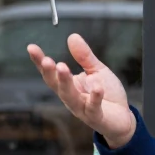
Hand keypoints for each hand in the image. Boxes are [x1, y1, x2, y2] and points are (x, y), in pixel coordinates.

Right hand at [28, 34, 135, 148]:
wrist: (122, 118)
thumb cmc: (107, 94)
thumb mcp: (96, 70)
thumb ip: (84, 56)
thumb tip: (72, 36)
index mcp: (69, 86)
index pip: (51, 73)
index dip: (40, 62)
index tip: (31, 48)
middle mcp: (72, 98)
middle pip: (56, 86)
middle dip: (50, 73)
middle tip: (47, 60)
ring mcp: (83, 109)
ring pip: (70, 97)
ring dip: (65, 83)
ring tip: (62, 67)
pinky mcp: (97, 117)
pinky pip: (94, 108)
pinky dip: (95, 98)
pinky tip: (97, 87)